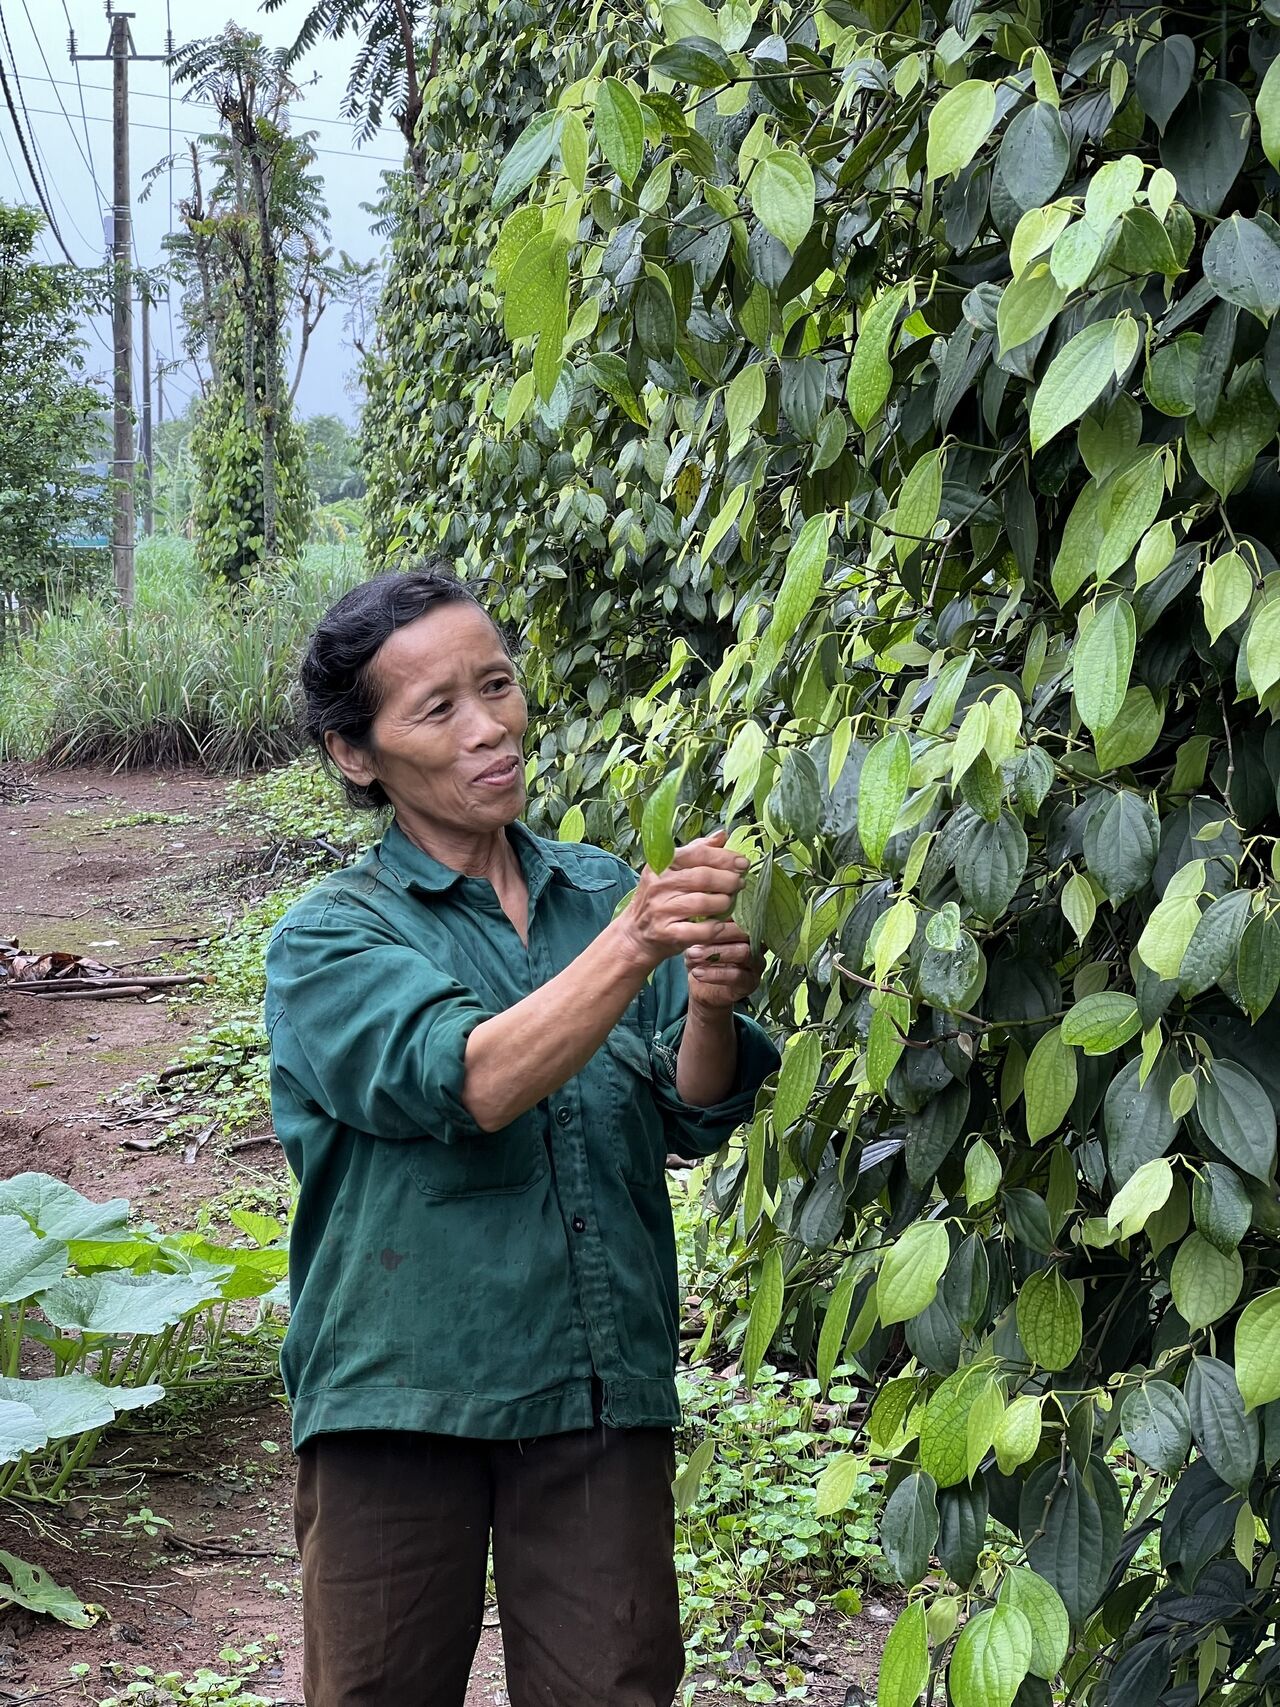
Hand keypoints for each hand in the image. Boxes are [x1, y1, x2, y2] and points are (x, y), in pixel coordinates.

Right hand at [613, 830, 748, 972]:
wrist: (636, 934)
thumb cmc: (660, 899)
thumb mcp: (671, 871)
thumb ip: (696, 852)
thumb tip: (722, 835)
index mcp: (661, 864)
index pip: (697, 853)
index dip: (724, 857)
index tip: (743, 862)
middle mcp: (658, 884)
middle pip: (702, 877)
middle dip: (728, 880)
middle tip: (740, 884)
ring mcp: (661, 910)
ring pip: (702, 903)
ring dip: (723, 902)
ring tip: (729, 902)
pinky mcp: (666, 933)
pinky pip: (699, 930)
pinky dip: (715, 928)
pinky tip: (720, 925)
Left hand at [685, 925, 763, 1011]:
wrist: (702, 990)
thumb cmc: (702, 959)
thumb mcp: (698, 941)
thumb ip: (702, 929)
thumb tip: (697, 919)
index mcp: (745, 928)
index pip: (740, 915)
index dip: (720, 917)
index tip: (698, 920)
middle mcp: (756, 943)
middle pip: (744, 932)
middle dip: (716, 935)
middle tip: (693, 938)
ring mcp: (757, 963)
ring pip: (744, 952)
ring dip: (715, 954)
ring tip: (692, 956)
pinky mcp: (751, 982)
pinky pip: (737, 976)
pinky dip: (715, 974)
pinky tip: (697, 973)